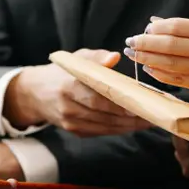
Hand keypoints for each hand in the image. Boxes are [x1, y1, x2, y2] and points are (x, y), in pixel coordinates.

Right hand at [3, 48, 151, 136]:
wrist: (34, 94)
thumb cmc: (61, 73)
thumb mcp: (75, 59)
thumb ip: (95, 58)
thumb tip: (114, 57)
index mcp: (69, 86)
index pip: (99, 97)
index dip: (122, 103)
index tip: (142, 103)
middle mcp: (68, 107)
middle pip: (105, 115)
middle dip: (131, 117)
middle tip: (153, 114)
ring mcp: (70, 122)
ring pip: (105, 127)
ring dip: (128, 126)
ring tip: (148, 121)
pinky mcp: (74, 131)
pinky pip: (100, 131)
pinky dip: (118, 129)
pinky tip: (132, 125)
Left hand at [124, 17, 188, 99]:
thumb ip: (188, 28)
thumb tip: (155, 24)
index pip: (177, 27)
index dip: (155, 30)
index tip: (143, 31)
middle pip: (170, 46)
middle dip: (145, 45)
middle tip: (130, 43)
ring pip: (172, 65)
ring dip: (148, 60)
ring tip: (134, 56)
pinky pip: (179, 81)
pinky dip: (161, 75)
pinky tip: (150, 69)